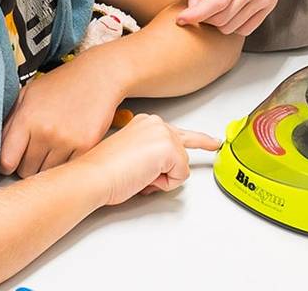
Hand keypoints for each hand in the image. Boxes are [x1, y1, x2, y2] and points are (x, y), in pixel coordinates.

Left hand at [0, 58, 124, 178]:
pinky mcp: (86, 146)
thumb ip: (9, 122)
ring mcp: (66, 140)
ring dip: (47, 164)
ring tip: (54, 145)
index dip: (7, 164)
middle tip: (37, 149)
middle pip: (26, 171)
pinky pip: (67, 169)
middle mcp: (45, 131)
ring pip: (46, 173)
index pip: (6, 161)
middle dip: (28, 164)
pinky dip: (66, 162)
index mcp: (26, 117)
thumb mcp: (27, 95)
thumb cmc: (59, 85)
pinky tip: (69, 145)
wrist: (98, 76)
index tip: (12, 160)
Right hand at [82, 114, 218, 206]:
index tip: (214, 142)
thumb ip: (152, 156)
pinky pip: (181, 175)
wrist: (93, 176)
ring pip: (181, 165)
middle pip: (182, 152)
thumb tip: (163, 169)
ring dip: (163, 178)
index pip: (178, 133)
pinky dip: (165, 184)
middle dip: (170, 170)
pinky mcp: (170, 149)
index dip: (199, 141)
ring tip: (138, 176)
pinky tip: (145, 178)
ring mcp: (164, 134)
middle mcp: (156, 123)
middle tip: (146, 173)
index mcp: (145, 122)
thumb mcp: (131, 156)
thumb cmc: (103, 171)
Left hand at [173, 0, 296, 34]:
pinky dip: (230, 24)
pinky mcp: (270, 5)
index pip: (218, 2)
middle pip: (222, 18)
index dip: (196, 14)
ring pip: (232, 27)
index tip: (180, 18)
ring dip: (214, 20)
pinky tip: (224, 8)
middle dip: (201, 14)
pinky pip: (246, 28)